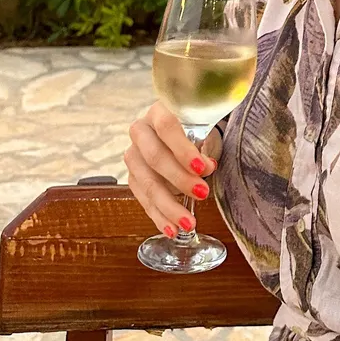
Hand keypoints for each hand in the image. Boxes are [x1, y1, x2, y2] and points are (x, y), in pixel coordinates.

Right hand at [125, 101, 222, 236]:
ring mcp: (132, 155)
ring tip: (189, 223)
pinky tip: (172, 229)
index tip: (203, 167)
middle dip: (180, 179)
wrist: (178, 127)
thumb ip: (204, 144)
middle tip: (203, 193)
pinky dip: (159, 216)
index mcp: (158, 111)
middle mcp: (140, 131)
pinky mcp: (132, 177)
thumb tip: (207, 168)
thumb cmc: (193, 125)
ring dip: (169, 205)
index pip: (167, 127)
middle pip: (155, 157)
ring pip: (146, 183)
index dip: (183, 148)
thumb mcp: (201, 126)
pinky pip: (143, 199)